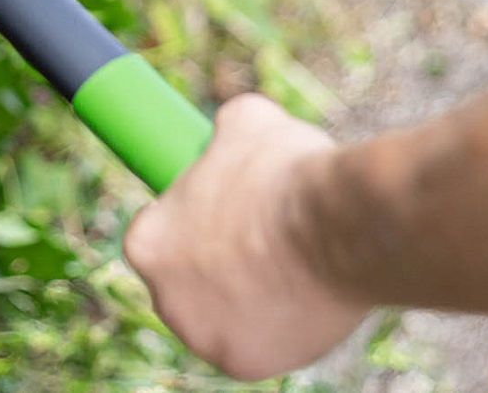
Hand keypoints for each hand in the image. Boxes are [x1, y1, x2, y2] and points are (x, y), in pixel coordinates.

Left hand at [122, 94, 368, 379]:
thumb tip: (226, 132)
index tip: (213, 206)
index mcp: (147, 242)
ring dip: (241, 291)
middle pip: (182, 278)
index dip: (184, 216)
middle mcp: (164, 299)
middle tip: (252, 231)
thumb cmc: (284, 172)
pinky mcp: (246, 365)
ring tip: (283, 257)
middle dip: (210, 258)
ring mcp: (204, 338)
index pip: (154, 231)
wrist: (339, 229)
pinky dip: (275, 322)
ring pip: (219, 312)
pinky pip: (256, 340)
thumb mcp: (244, 121)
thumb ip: (222, 134)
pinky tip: (298, 290)